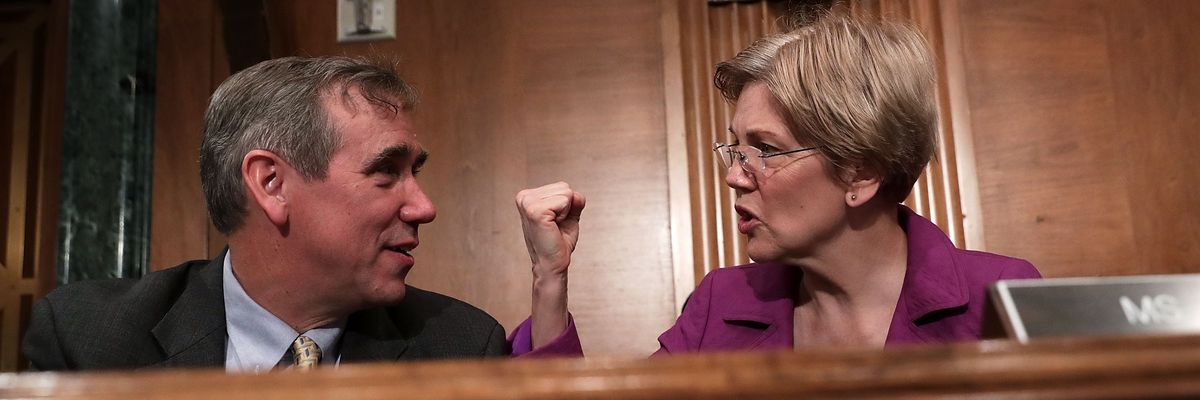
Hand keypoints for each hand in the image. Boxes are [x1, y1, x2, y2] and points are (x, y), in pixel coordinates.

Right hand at [516, 182, 584, 347]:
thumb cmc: (558, 243)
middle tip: (556, 226)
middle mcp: (524, 197)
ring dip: (566, 213)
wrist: (552, 264)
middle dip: (567, 208)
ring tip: (554, 227)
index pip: (562, 186)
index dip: (566, 206)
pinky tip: (554, 228)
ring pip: (566, 193)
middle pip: (564, 187)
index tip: (555, 223)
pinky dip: (565, 216)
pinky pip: (565, 201)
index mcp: (527, 196)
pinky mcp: (535, 211)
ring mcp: (528, 203)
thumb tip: (576, 195)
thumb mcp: (568, 216)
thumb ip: (574, 201)